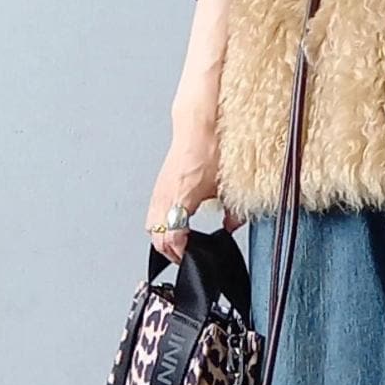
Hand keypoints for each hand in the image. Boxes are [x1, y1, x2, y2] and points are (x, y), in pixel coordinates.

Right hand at [146, 114, 243, 261]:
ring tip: (179, 243)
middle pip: (156, 235)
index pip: (172, 236)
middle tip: (185, 256)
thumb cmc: (211, 149)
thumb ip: (233, 212)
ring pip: (151, 225)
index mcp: (182, 197)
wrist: (198, 126)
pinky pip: (152, 212)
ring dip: (162, 237)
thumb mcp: (229, 187)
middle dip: (169, 251)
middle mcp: (166, 196)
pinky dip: (159, 223)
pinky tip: (173, 223)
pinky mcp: (158, 186)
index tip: (190, 258)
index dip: (180, 252)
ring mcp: (159, 191)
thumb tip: (232, 226)